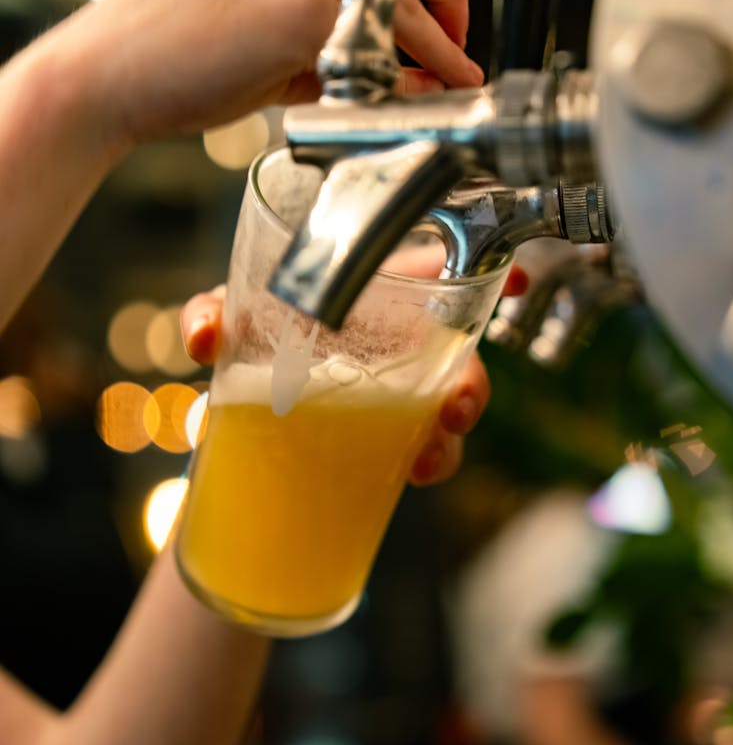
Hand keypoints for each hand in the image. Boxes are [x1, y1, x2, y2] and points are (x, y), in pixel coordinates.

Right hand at [68, 0, 482, 161]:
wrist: (108, 74)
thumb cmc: (175, 49)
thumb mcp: (262, 18)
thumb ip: (330, 27)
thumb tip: (402, 68)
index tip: (438, 6)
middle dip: (447, 7)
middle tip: (456, 50)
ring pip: (404, 12)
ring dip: (439, 54)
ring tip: (454, 82)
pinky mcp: (305, 12)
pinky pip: (376, 55)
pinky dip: (400, 84)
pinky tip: (406, 102)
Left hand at [180, 286, 492, 486]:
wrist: (237, 422)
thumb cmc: (246, 348)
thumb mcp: (230, 319)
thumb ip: (211, 313)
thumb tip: (205, 334)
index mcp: (368, 297)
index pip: (436, 274)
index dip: (483, 271)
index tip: (515, 277)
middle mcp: (395, 344)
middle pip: (456, 357)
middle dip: (470, 381)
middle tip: (457, 404)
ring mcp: (396, 397)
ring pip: (447, 409)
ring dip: (451, 433)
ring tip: (430, 456)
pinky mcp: (386, 444)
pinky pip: (422, 454)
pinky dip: (427, 463)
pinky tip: (412, 473)